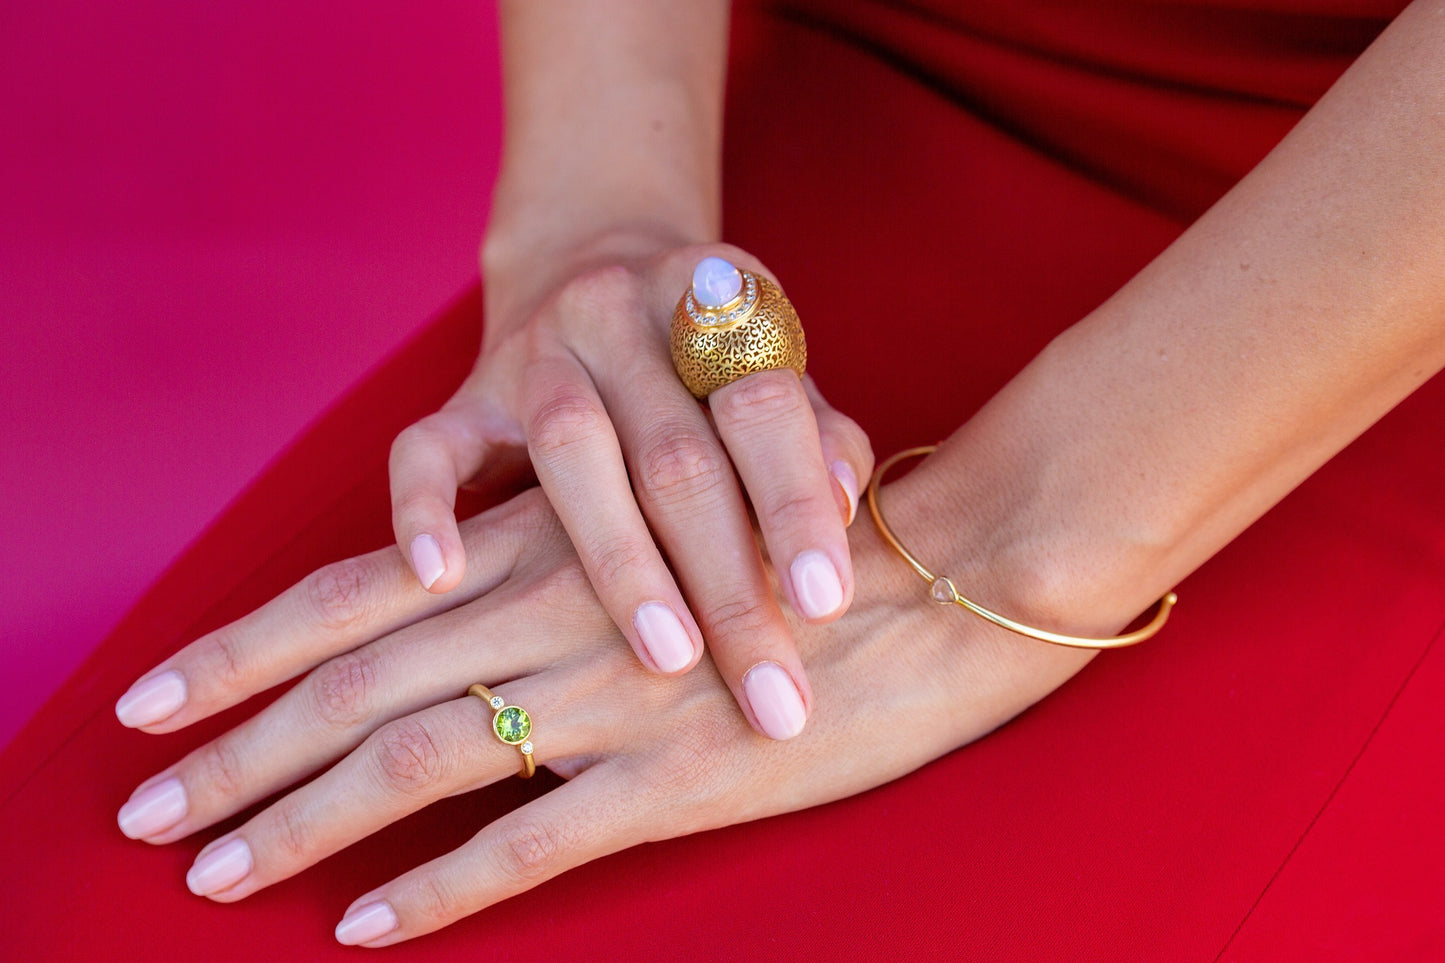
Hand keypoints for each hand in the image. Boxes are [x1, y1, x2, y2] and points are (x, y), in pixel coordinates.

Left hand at [112, 473, 1091, 945]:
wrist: (946, 572)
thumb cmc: (811, 530)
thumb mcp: (670, 505)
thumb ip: (579, 542)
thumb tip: (483, 577)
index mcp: (548, 547)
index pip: (356, 593)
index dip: (245, 648)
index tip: (153, 696)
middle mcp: (552, 616)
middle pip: (352, 686)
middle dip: (236, 747)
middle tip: (143, 809)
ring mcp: (607, 702)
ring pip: (411, 763)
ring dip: (298, 822)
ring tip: (211, 869)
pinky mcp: (672, 780)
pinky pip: (526, 844)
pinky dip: (436, 889)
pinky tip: (364, 926)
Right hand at [388, 235, 872, 739]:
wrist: (589, 266)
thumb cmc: (706, 363)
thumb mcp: (772, 373)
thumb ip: (814, 436)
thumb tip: (849, 508)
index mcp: (716, 300)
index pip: (764, 404)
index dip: (797, 505)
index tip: (828, 606)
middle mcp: (623, 313)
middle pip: (677, 451)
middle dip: (729, 583)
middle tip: (770, 692)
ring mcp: (535, 350)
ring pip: (572, 449)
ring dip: (624, 562)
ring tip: (671, 660)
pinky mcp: (464, 394)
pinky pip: (427, 448)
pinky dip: (426, 510)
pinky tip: (443, 579)